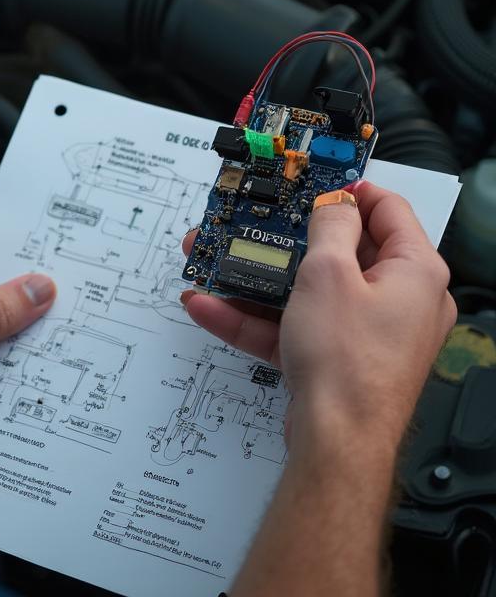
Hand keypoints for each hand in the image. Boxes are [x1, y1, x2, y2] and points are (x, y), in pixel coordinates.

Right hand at [181, 182, 455, 451]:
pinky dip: (254, 315)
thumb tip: (333, 204)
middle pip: (339, 250)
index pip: (387, 209)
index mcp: (414, 271)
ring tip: (214, 257)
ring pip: (306, 290)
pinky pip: (292, 325)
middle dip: (285, 236)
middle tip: (254, 218)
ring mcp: (366, 332)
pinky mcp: (336, 358)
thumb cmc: (348, 362)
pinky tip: (209, 304)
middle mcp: (398, 300)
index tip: (312, 181)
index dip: (348, 190)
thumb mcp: (328, 273)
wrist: (336, 443)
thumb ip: (328, 227)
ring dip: (256, 275)